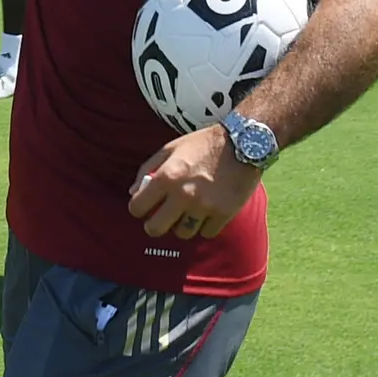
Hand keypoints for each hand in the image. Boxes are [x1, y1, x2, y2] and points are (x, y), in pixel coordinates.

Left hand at [126, 127, 261, 241]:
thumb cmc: (203, 145)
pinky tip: (207, 213)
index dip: (138, 208)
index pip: (137, 207)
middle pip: (155, 229)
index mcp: (166, 176)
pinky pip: (206, 233)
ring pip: (182, 233)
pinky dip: (205, 226)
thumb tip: (133, 192)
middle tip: (162, 218)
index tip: (146, 207)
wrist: (244, 143)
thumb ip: (148, 168)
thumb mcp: (170, 148)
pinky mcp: (224, 214)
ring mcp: (204, 206)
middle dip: (155, 225)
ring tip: (188, 213)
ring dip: (182, 225)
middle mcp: (183, 194)